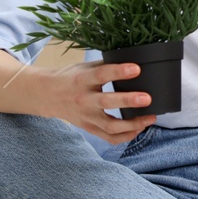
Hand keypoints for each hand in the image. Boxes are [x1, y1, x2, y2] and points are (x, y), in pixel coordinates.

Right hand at [41, 60, 155, 144]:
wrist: (46, 95)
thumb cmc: (70, 78)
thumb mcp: (85, 67)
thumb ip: (106, 66)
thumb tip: (133, 60)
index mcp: (82, 79)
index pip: (101, 74)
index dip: (119, 72)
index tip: (136, 69)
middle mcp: (83, 99)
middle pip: (106, 102)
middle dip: (128, 101)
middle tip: (147, 98)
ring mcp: (86, 117)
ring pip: (110, 126)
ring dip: (132, 124)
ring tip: (150, 118)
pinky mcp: (88, 128)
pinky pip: (108, 138)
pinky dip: (125, 136)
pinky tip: (138, 129)